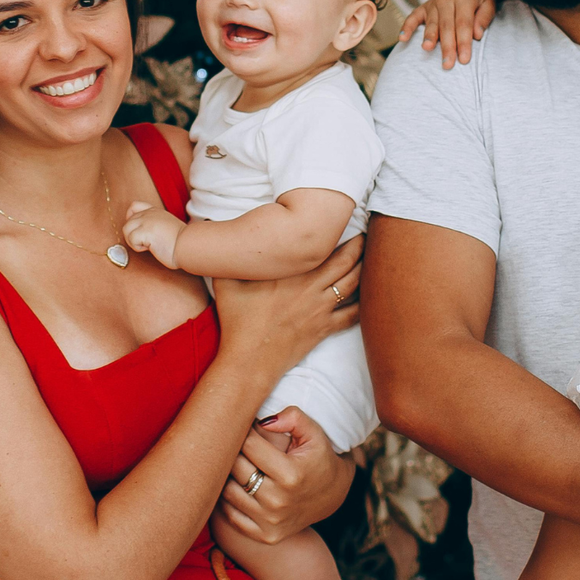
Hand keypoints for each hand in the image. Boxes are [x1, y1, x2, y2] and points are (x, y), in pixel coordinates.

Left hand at [121, 201, 184, 268]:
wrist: (189, 245)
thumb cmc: (181, 242)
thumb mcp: (167, 226)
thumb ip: (155, 225)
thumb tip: (145, 235)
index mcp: (155, 211)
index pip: (134, 206)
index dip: (130, 218)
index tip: (138, 229)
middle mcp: (150, 214)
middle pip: (128, 222)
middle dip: (133, 235)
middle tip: (147, 242)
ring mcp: (147, 221)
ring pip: (126, 229)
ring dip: (134, 241)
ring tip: (148, 245)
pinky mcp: (145, 231)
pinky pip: (131, 239)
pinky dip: (138, 247)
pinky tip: (150, 247)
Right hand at [214, 236, 360, 376]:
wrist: (249, 359)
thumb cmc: (237, 320)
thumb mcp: (226, 281)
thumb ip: (225, 254)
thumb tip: (208, 226)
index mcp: (293, 272)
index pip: (326, 246)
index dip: (340, 231)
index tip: (345, 219)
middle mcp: (313, 288)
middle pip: (349, 262)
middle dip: (361, 246)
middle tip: (367, 234)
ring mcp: (321, 309)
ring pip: (355, 285)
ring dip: (366, 270)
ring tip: (371, 258)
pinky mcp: (324, 329)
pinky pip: (353, 315)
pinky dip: (365, 304)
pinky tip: (370, 297)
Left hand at [215, 407, 354, 543]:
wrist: (333, 496)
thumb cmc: (320, 458)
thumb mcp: (315, 434)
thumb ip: (293, 418)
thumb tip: (263, 420)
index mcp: (291, 474)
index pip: (249, 445)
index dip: (245, 430)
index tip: (247, 425)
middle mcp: (279, 501)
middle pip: (236, 467)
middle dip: (234, 450)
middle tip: (237, 442)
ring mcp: (271, 521)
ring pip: (228, 491)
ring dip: (228, 474)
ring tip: (236, 462)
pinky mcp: (266, 535)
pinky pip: (231, 515)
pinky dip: (228, 499)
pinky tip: (237, 484)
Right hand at [396, 0, 498, 68]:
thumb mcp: (490, 4)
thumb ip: (484, 18)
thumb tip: (476, 35)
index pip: (463, 24)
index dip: (463, 42)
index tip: (464, 60)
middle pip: (446, 26)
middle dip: (447, 46)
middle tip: (447, 64)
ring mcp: (434, 3)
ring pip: (432, 23)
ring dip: (429, 37)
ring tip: (427, 49)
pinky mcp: (424, 7)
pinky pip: (413, 17)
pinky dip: (407, 27)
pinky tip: (402, 38)